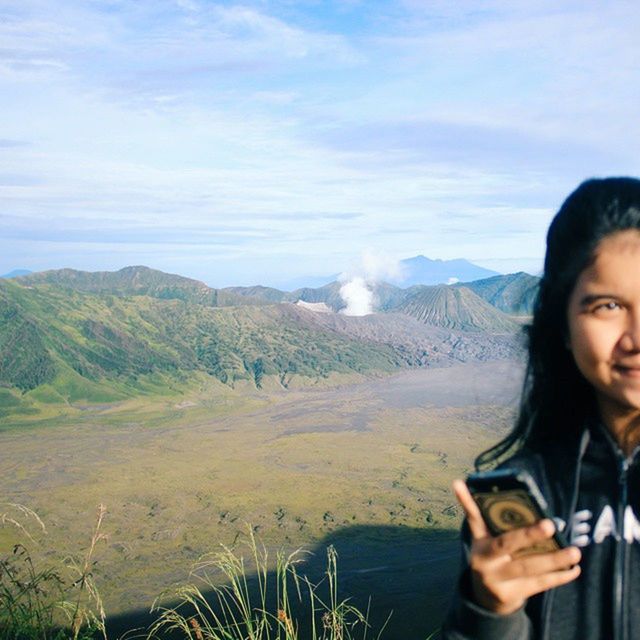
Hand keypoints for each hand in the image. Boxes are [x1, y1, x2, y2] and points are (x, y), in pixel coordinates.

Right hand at [453, 479, 581, 614]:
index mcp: (478, 542)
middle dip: (529, 535)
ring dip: (553, 559)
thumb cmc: (491, 559)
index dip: (466, 500)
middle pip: (507, 544)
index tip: (458, 482)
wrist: (486, 599)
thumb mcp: (484, 540)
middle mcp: (485, 560)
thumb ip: (485, 518)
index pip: (474, 517)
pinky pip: (538, 584)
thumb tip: (480, 489)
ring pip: (528, 567)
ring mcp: (498, 579)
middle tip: (549, 524)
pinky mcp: (512, 595)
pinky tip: (573, 569)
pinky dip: (558, 577)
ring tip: (575, 551)